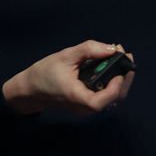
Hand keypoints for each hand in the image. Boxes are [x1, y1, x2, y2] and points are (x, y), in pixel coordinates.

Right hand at [2, 40, 135, 115]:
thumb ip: (89, 50)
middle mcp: (86, 108)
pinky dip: (111, 81)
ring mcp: (87, 108)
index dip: (118, 82)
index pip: (107, 98)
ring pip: (111, 97)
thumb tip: (112, 48)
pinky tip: (109, 65)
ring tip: (118, 56)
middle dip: (124, 77)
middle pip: (115, 98)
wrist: (29, 90)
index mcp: (80, 98)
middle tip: (125, 54)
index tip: (121, 63)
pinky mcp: (86, 103)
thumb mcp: (66, 56)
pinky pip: (104, 95)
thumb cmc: (45, 73)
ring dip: (119, 77)